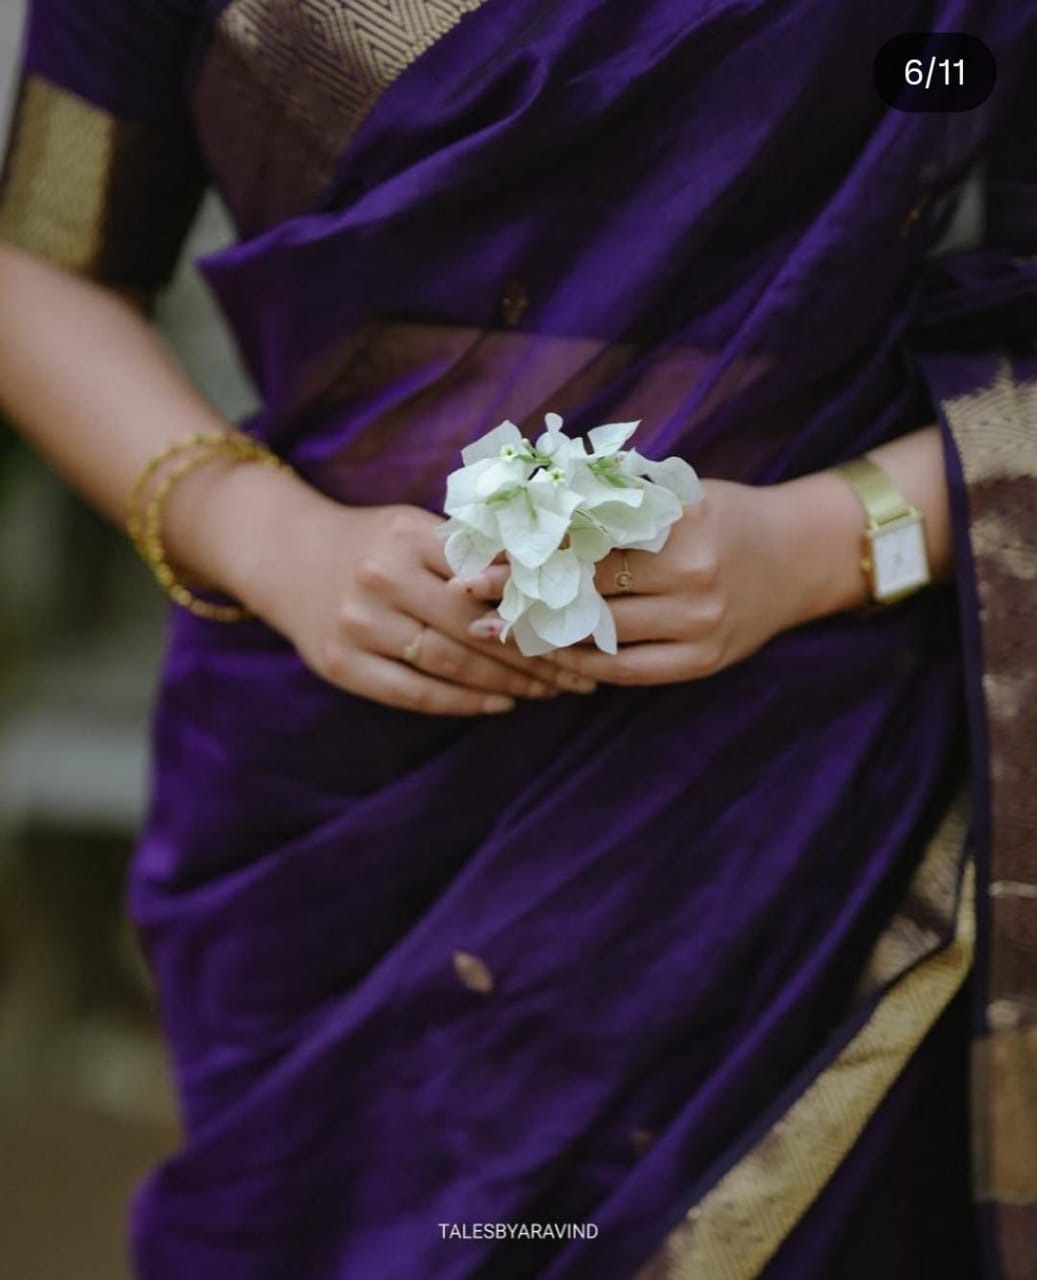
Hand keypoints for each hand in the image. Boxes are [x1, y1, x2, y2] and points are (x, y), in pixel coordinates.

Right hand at [178, 464, 595, 715]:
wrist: (284, 554)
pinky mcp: (341, 664)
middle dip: (535, 655)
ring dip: (508, 683)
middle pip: (474, 626)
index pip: (487, 576)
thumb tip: (552, 576)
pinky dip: (463, 701)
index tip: (581, 627)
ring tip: (549, 691)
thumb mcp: (415, 526)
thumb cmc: (371, 542)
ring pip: (449, 663)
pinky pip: (414, 693)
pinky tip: (499, 703)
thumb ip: (470, 550)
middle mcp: (380, 577)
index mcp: (407, 533)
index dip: (539, 606)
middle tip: (579, 673)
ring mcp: (357, 624)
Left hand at [463, 476, 862, 686]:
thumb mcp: (674, 494)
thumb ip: (612, 504)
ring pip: (601, 635)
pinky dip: (585, 665)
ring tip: (496, 630)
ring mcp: (701, 622)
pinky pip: (628, 672)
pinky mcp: (705, 661)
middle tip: (470, 598)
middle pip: (586, 588)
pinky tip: (552, 656)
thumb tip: (526, 509)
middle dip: (522, 593)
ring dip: (542, 634)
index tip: (479, 555)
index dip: (527, 549)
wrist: (802, 555)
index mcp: (679, 520)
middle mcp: (693, 572)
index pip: (586, 537)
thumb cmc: (723, 516)